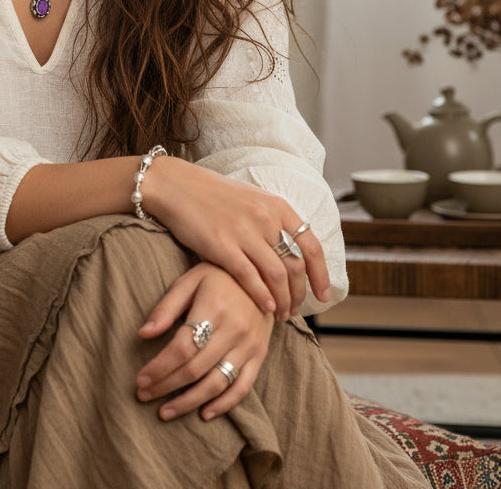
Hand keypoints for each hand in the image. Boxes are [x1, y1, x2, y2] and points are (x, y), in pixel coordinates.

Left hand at [135, 262, 273, 420]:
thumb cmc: (218, 276)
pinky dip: (224, 404)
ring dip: (189, 402)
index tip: (140, 379)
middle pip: (196, 368)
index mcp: (213, 308)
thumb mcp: (189, 281)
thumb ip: (166, 307)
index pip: (182, 348)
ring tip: (166, 411)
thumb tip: (143, 334)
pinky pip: (242, 386)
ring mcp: (249, 345)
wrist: (262, 274)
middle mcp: (234, 330)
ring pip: (217, 383)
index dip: (160, 367)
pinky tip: (204, 413)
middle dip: (166, 386)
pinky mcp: (260, 355)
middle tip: (144, 395)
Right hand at [144, 158, 329, 317]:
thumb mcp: (251, 199)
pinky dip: (262, 296)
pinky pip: (250, 277)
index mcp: (276, 205)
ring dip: (283, 300)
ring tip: (281, 314)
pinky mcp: (222, 245)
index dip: (321, 274)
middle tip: (296, 310)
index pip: (311, 245)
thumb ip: (271, 220)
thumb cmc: (212, 195)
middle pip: (295, 266)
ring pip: (276, 275)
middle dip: (300, 294)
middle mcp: (265, 217)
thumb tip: (290, 249)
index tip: (324, 295)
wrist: (176, 186)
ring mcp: (244, 231)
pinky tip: (265, 307)